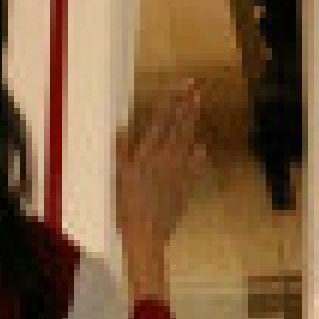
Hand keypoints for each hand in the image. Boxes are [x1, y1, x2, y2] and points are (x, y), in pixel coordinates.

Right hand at [116, 77, 204, 306]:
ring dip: (192, 123)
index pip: (161, 120)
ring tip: (198, 107)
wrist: (145, 233)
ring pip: (186, 142)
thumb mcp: (117, 175)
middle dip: (187, 107)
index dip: (172, 100)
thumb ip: (121, 151)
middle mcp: (164, 157)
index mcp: (146, 152)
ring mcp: (177, 171)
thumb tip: (123, 127)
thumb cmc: (125, 205)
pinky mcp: (184, 186)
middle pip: (177, 127)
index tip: (183, 85)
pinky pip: (193, 168)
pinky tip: (202, 148)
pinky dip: (197, 157)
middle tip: (197, 89)